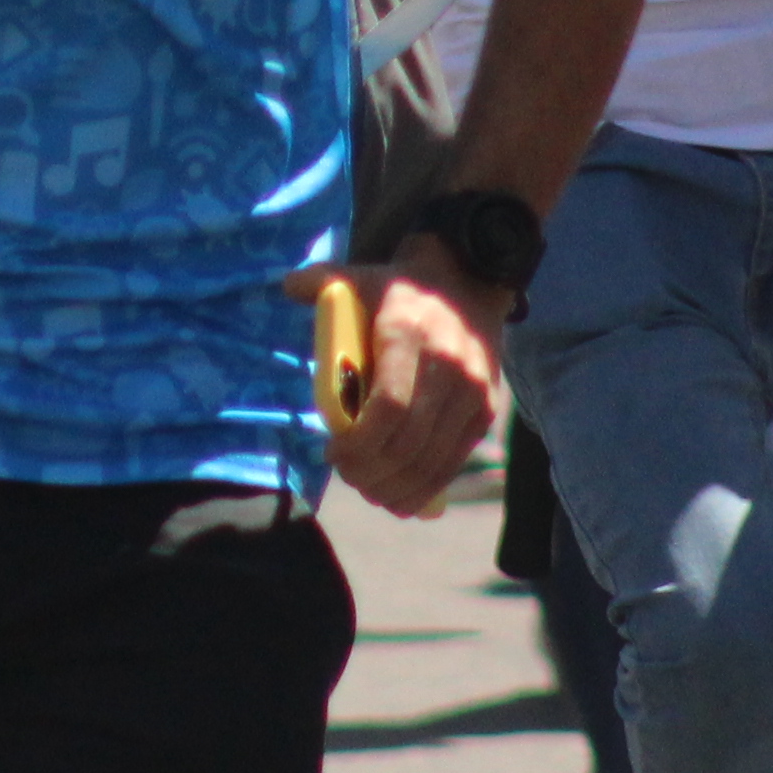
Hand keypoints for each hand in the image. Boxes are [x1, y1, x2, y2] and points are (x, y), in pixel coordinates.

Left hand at [294, 247, 503, 515]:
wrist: (469, 281)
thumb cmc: (400, 289)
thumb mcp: (361, 276)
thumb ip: (323, 281)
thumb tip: (287, 286)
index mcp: (410, 334)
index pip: (389, 408)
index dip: (359, 444)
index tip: (333, 452)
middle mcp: (449, 367)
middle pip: (408, 444)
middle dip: (370, 472)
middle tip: (346, 475)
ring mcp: (473, 393)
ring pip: (431, 462)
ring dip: (395, 488)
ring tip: (367, 489)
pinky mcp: (485, 412)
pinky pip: (452, 462)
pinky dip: (424, 488)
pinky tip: (398, 497)